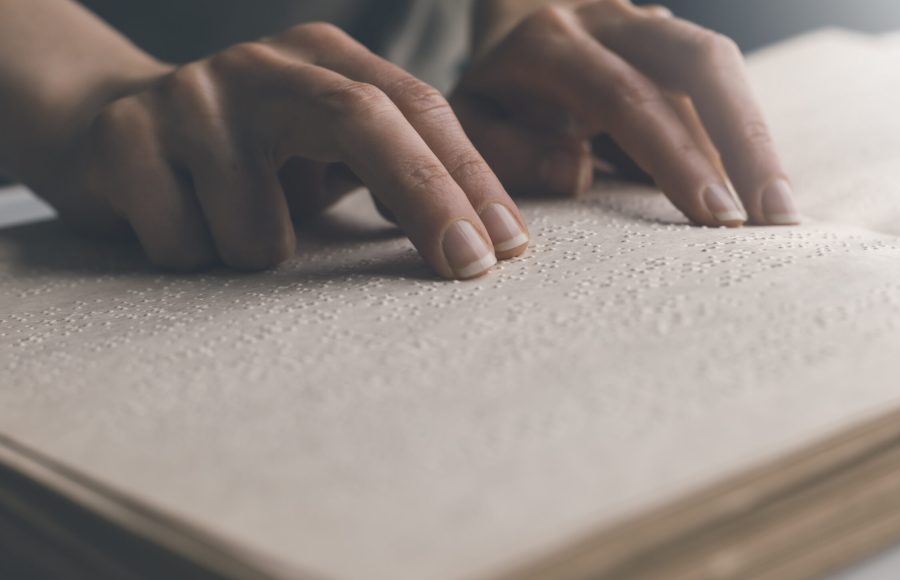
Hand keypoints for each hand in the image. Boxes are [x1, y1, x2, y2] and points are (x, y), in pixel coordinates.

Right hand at [43, 23, 528, 277]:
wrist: (108, 132)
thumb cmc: (251, 159)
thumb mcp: (330, 152)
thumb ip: (401, 174)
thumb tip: (493, 240)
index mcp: (328, 60)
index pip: (419, 109)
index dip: (470, 179)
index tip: (509, 249)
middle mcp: (265, 64)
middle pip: (363, 122)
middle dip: (427, 201)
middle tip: (469, 269)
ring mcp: (191, 96)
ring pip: (260, 232)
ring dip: (258, 255)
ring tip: (227, 224)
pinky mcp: (124, 140)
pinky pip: (188, 248)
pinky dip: (193, 260)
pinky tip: (176, 222)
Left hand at [453, 0, 798, 226]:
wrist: (511, 23)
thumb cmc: (492, 92)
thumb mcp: (469, 125)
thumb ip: (506, 152)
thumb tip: (578, 174)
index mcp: (549, 42)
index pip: (625, 95)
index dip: (675, 156)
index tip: (714, 215)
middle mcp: (609, 20)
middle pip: (699, 61)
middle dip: (745, 139)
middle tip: (773, 217)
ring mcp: (649, 25)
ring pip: (719, 67)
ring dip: (756, 138)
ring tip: (780, 213)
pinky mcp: (673, 44)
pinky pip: (718, 85)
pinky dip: (741, 136)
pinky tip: (759, 190)